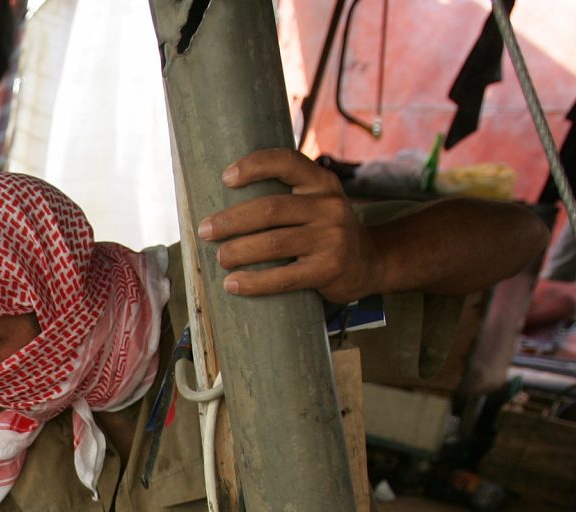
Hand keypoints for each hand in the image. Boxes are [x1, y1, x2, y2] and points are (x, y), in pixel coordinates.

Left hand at [197, 148, 379, 303]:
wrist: (370, 262)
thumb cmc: (325, 231)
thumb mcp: (316, 203)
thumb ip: (287, 196)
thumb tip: (223, 201)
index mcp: (322, 183)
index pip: (286, 162)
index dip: (254, 166)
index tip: (225, 178)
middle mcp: (329, 206)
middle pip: (270, 209)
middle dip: (231, 220)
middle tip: (205, 231)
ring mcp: (332, 238)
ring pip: (274, 243)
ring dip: (239, 251)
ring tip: (219, 258)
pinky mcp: (329, 270)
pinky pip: (284, 277)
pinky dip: (254, 282)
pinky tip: (232, 284)